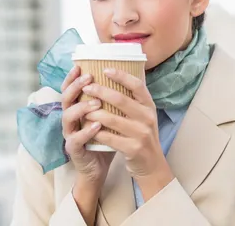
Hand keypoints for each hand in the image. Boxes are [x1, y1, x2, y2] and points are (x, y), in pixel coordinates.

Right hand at [61, 66, 114, 188]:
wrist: (99, 167)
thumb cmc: (104, 138)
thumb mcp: (108, 116)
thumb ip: (111, 100)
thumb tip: (127, 77)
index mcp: (76, 108)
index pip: (69, 88)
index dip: (72, 77)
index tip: (79, 66)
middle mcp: (70, 118)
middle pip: (65, 98)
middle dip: (76, 87)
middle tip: (89, 79)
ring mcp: (69, 133)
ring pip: (68, 116)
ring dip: (82, 107)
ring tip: (96, 103)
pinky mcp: (74, 149)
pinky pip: (76, 138)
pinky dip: (86, 131)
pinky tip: (97, 125)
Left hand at [83, 68, 173, 200]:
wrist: (151, 165)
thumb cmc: (142, 135)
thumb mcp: (143, 116)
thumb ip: (133, 100)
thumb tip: (114, 77)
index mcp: (149, 106)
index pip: (137, 85)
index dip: (121, 76)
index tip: (105, 69)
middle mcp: (147, 118)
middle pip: (121, 100)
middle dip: (101, 92)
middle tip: (87, 88)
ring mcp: (141, 134)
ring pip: (113, 119)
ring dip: (95, 113)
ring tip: (83, 109)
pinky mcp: (133, 149)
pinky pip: (110, 138)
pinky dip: (97, 132)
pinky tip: (88, 128)